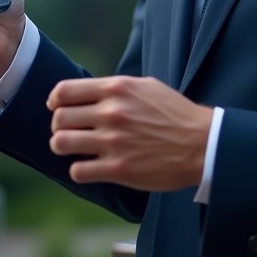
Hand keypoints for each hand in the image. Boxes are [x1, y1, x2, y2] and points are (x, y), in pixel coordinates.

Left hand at [47, 75, 212, 190]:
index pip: (65, 91)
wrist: (201, 143)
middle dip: (59, 125)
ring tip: (73, 148)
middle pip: (59, 118)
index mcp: (116, 89)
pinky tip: (90, 166)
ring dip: (63, 146)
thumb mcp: (146, 86)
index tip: (56, 107)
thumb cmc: (175, 113)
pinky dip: (79, 169)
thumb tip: (90, 92)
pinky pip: (78, 170)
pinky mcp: (118, 169)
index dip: (55, 100)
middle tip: (68, 131)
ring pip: (61, 143)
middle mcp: (111, 113)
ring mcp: (113, 142)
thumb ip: (116, 88)